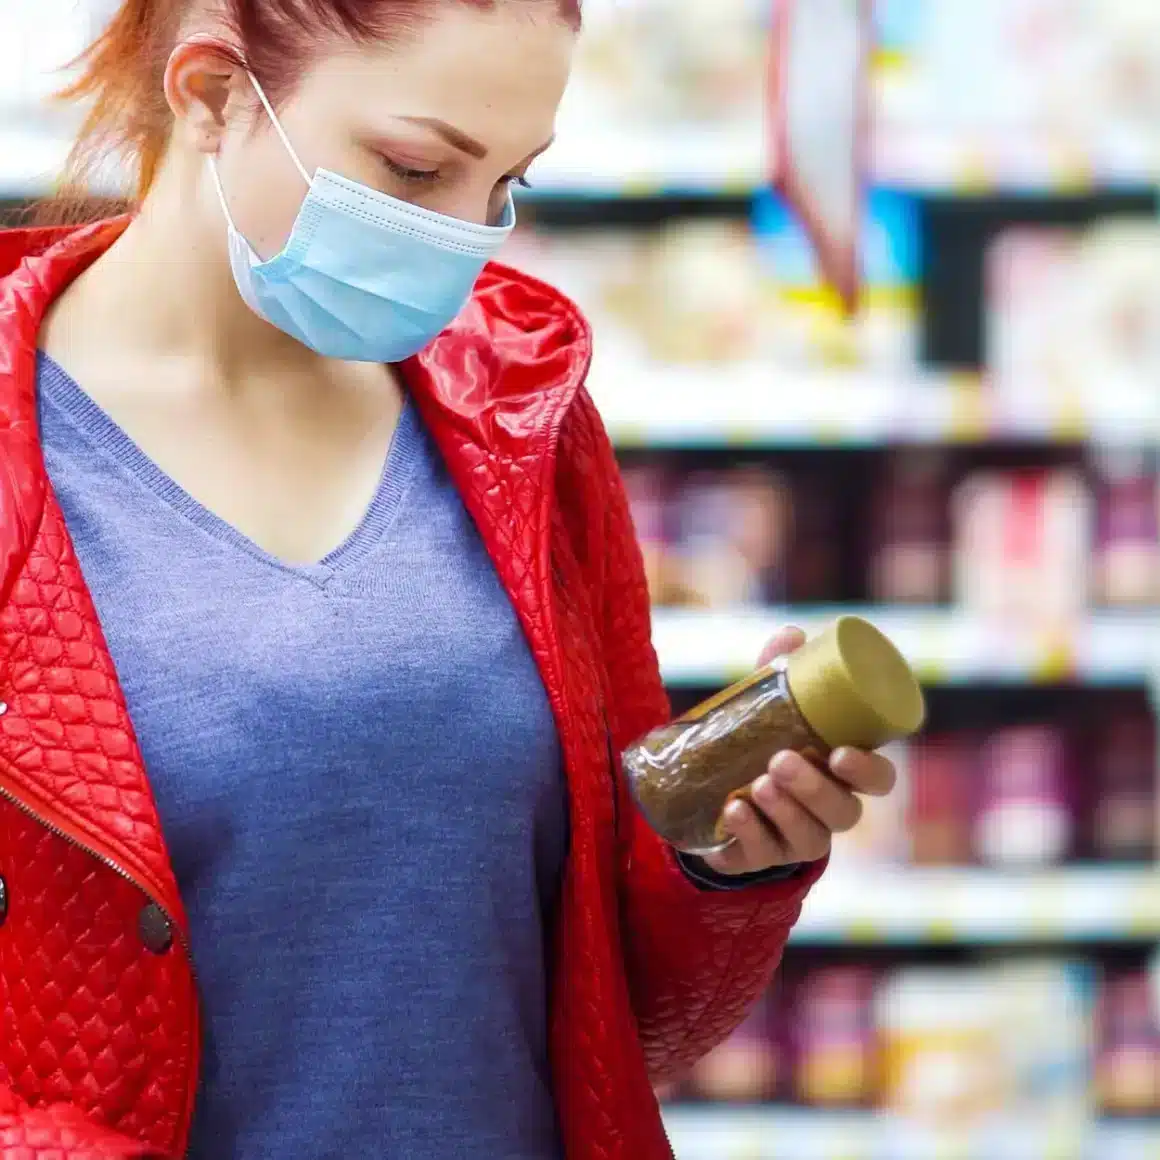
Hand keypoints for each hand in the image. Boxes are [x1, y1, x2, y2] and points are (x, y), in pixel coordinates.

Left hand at [700, 626, 896, 876]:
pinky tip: (734, 811)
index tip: (841, 753)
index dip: (869, 772)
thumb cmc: (759, 746)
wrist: (712, 798)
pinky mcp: (761, 858)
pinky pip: (763, 854)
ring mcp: (797, 840)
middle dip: (815, 789)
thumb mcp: (766, 710)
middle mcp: (828, 812)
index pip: (878, 781)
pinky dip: (750, 832)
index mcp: (841, 775)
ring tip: (758, 784)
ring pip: (811, 838)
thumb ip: (778, 676)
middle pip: (844, 812)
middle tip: (781, 761)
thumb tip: (791, 634)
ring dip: (787, 811)